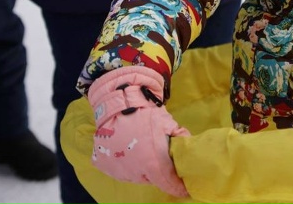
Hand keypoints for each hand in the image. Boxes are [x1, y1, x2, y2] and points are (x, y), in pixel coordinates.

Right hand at [88, 67, 188, 196]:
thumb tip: (187, 146)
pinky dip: (126, 163)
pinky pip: (120, 169)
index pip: (168, 183)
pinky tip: (128, 149)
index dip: (178, 187)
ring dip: (141, 167)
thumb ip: (179, 137)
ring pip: (135, 175)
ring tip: (141, 149)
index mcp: (153, 164)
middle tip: (160, 156)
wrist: (118, 103)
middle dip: (158, 171)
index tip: (184, 188)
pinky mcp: (105, 166)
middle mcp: (135, 172)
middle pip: (152, 178)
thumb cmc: (145, 114)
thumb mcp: (168, 123)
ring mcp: (118, 170)